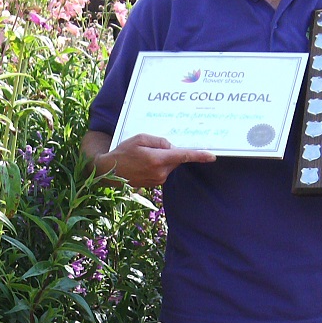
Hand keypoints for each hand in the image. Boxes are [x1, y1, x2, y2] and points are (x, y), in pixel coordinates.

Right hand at [88, 132, 215, 187]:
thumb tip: (171, 146)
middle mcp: (161, 172)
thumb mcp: (140, 139)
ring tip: (143, 156)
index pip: (183, 156)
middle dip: (170, 152)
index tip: (212, 156)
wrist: (109, 171)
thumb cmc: (122, 152)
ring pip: (169, 165)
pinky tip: (143, 163)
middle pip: (175, 159)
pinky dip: (158, 165)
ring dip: (162, 158)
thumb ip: (159, 141)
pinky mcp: (154, 184)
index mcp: (158, 159)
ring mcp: (158, 180)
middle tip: (151, 147)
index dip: (199, 155)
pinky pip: (163, 171)